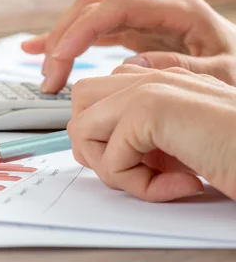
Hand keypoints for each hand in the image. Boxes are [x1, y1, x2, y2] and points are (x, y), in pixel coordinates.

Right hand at [22, 0, 235, 92]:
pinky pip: (93, 33)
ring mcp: (142, 20)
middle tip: (49, 78)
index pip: (117, 7)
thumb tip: (129, 65)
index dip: (83, 28)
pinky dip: (67, 43)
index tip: (60, 56)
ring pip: (87, 18)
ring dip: (60, 43)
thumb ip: (183, 68)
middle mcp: (154, 9)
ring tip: (44, 73)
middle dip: (64, 39)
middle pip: (93, 8)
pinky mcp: (134, 34)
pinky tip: (40, 51)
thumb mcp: (225, 75)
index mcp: (177, 10)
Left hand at [67, 64, 235, 201]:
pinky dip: (139, 185)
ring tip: (159, 180)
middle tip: (137, 174)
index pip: (93, 102)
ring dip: (114, 169)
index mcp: (155, 81)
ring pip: (83, 128)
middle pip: (78, 107)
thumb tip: (96, 150)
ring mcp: (150, 87)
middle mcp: (149, 77)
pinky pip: (110, 155)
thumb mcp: (179, 146)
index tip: (140, 169)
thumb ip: (140, 137)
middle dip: (96, 150)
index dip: (105, 144)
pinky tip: (183, 184)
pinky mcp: (153, 107)